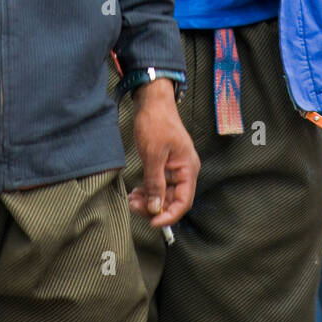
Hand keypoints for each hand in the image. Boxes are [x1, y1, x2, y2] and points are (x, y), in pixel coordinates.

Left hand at [128, 79, 199, 227]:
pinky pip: (158, 184)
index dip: (169, 215)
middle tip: (135, 207)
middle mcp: (184, 170)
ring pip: (163, 193)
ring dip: (149, 200)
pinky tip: (135, 193)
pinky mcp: (163, 164)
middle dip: (155, 207)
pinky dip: (147, 190)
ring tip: (132, 201)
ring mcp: (173, 167)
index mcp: (188, 168)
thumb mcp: (154, 155)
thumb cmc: (156, 122)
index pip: (184, 201)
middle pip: (173, 200)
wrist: (151, 100)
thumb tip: (155, 208)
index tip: (153, 222)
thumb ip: (155, 183)